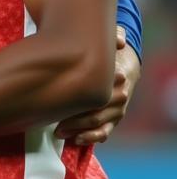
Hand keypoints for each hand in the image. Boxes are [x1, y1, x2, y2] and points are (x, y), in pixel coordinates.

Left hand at [55, 26, 141, 145]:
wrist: (125, 67)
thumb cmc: (107, 55)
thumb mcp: (109, 45)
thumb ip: (112, 38)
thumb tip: (120, 39)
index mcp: (117, 78)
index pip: (99, 93)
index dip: (79, 102)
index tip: (59, 105)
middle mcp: (119, 96)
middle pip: (96, 112)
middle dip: (74, 119)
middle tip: (53, 123)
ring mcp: (117, 110)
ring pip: (98, 124)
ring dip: (78, 130)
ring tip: (58, 132)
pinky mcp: (114, 119)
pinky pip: (104, 133)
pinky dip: (91, 138)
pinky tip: (76, 140)